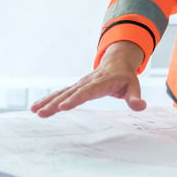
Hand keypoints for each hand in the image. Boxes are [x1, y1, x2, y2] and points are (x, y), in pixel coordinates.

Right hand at [31, 42, 146, 117]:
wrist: (117, 63)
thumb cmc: (126, 77)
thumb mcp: (134, 85)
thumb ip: (135, 97)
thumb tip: (141, 106)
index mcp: (102, 82)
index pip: (87, 92)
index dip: (76, 99)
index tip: (63, 107)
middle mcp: (88, 82)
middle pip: (70, 93)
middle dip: (56, 103)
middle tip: (42, 113)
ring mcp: (80, 84)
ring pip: (62, 93)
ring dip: (48, 102)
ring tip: (35, 111)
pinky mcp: (76, 87)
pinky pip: (60, 93)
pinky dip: (48, 100)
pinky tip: (36, 108)